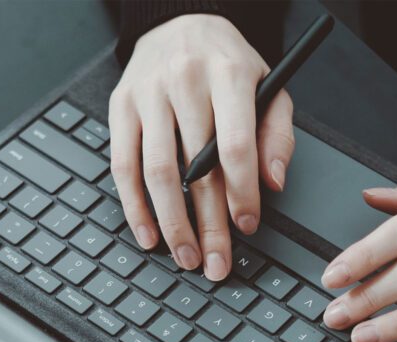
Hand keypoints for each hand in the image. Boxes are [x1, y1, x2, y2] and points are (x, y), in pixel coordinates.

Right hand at [109, 14, 294, 280]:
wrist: (180, 22)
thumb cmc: (228, 64)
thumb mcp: (270, 87)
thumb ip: (277, 135)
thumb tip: (272, 183)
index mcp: (228, 74)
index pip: (234, 145)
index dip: (241, 192)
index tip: (247, 226)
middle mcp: (184, 81)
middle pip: (195, 168)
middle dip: (208, 223)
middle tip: (216, 262)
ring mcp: (147, 94)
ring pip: (156, 172)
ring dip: (171, 222)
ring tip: (185, 256)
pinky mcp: (120, 107)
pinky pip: (122, 165)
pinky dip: (134, 206)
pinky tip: (148, 234)